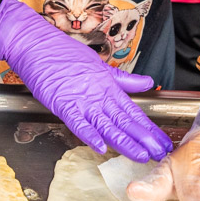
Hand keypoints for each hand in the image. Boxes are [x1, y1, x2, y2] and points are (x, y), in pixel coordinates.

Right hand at [0, 0, 171, 162]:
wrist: (38, 45)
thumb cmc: (65, 54)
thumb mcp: (100, 66)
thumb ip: (123, 79)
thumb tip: (148, 82)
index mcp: (108, 87)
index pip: (133, 111)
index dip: (149, 128)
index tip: (162, 142)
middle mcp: (98, 95)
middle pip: (124, 121)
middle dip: (144, 139)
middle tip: (160, 154)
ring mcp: (81, 100)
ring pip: (106, 124)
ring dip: (124, 142)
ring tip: (141, 155)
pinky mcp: (62, 103)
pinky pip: (77, 122)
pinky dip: (88, 134)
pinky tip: (100, 147)